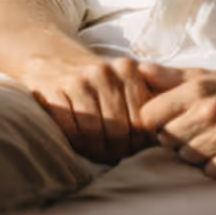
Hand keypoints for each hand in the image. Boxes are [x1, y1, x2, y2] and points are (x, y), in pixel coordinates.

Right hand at [19, 53, 154, 163]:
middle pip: (119, 130)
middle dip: (117, 150)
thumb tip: (163, 136)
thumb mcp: (123, 81)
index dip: (138, 143)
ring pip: (95, 132)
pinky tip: (78, 144)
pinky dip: (76, 143)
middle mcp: (105, 73)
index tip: (132, 150)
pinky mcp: (55, 91)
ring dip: (96, 150)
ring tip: (97, 153)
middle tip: (113, 156)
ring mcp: (79, 81)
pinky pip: (71, 129)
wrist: (52, 58)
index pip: (142, 120)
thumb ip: (145, 102)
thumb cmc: (94, 80)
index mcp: (128, 70)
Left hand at [136, 63, 215, 179]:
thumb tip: (138, 69)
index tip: (172, 121)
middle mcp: (209, 111)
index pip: (149, 117)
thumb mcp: (209, 77)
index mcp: (197, 89)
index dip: (157, 122)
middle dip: (178, 139)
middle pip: (166, 140)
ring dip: (198, 154)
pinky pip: (210, 173)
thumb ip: (171, 76)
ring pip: (187, 158)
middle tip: (199, 131)